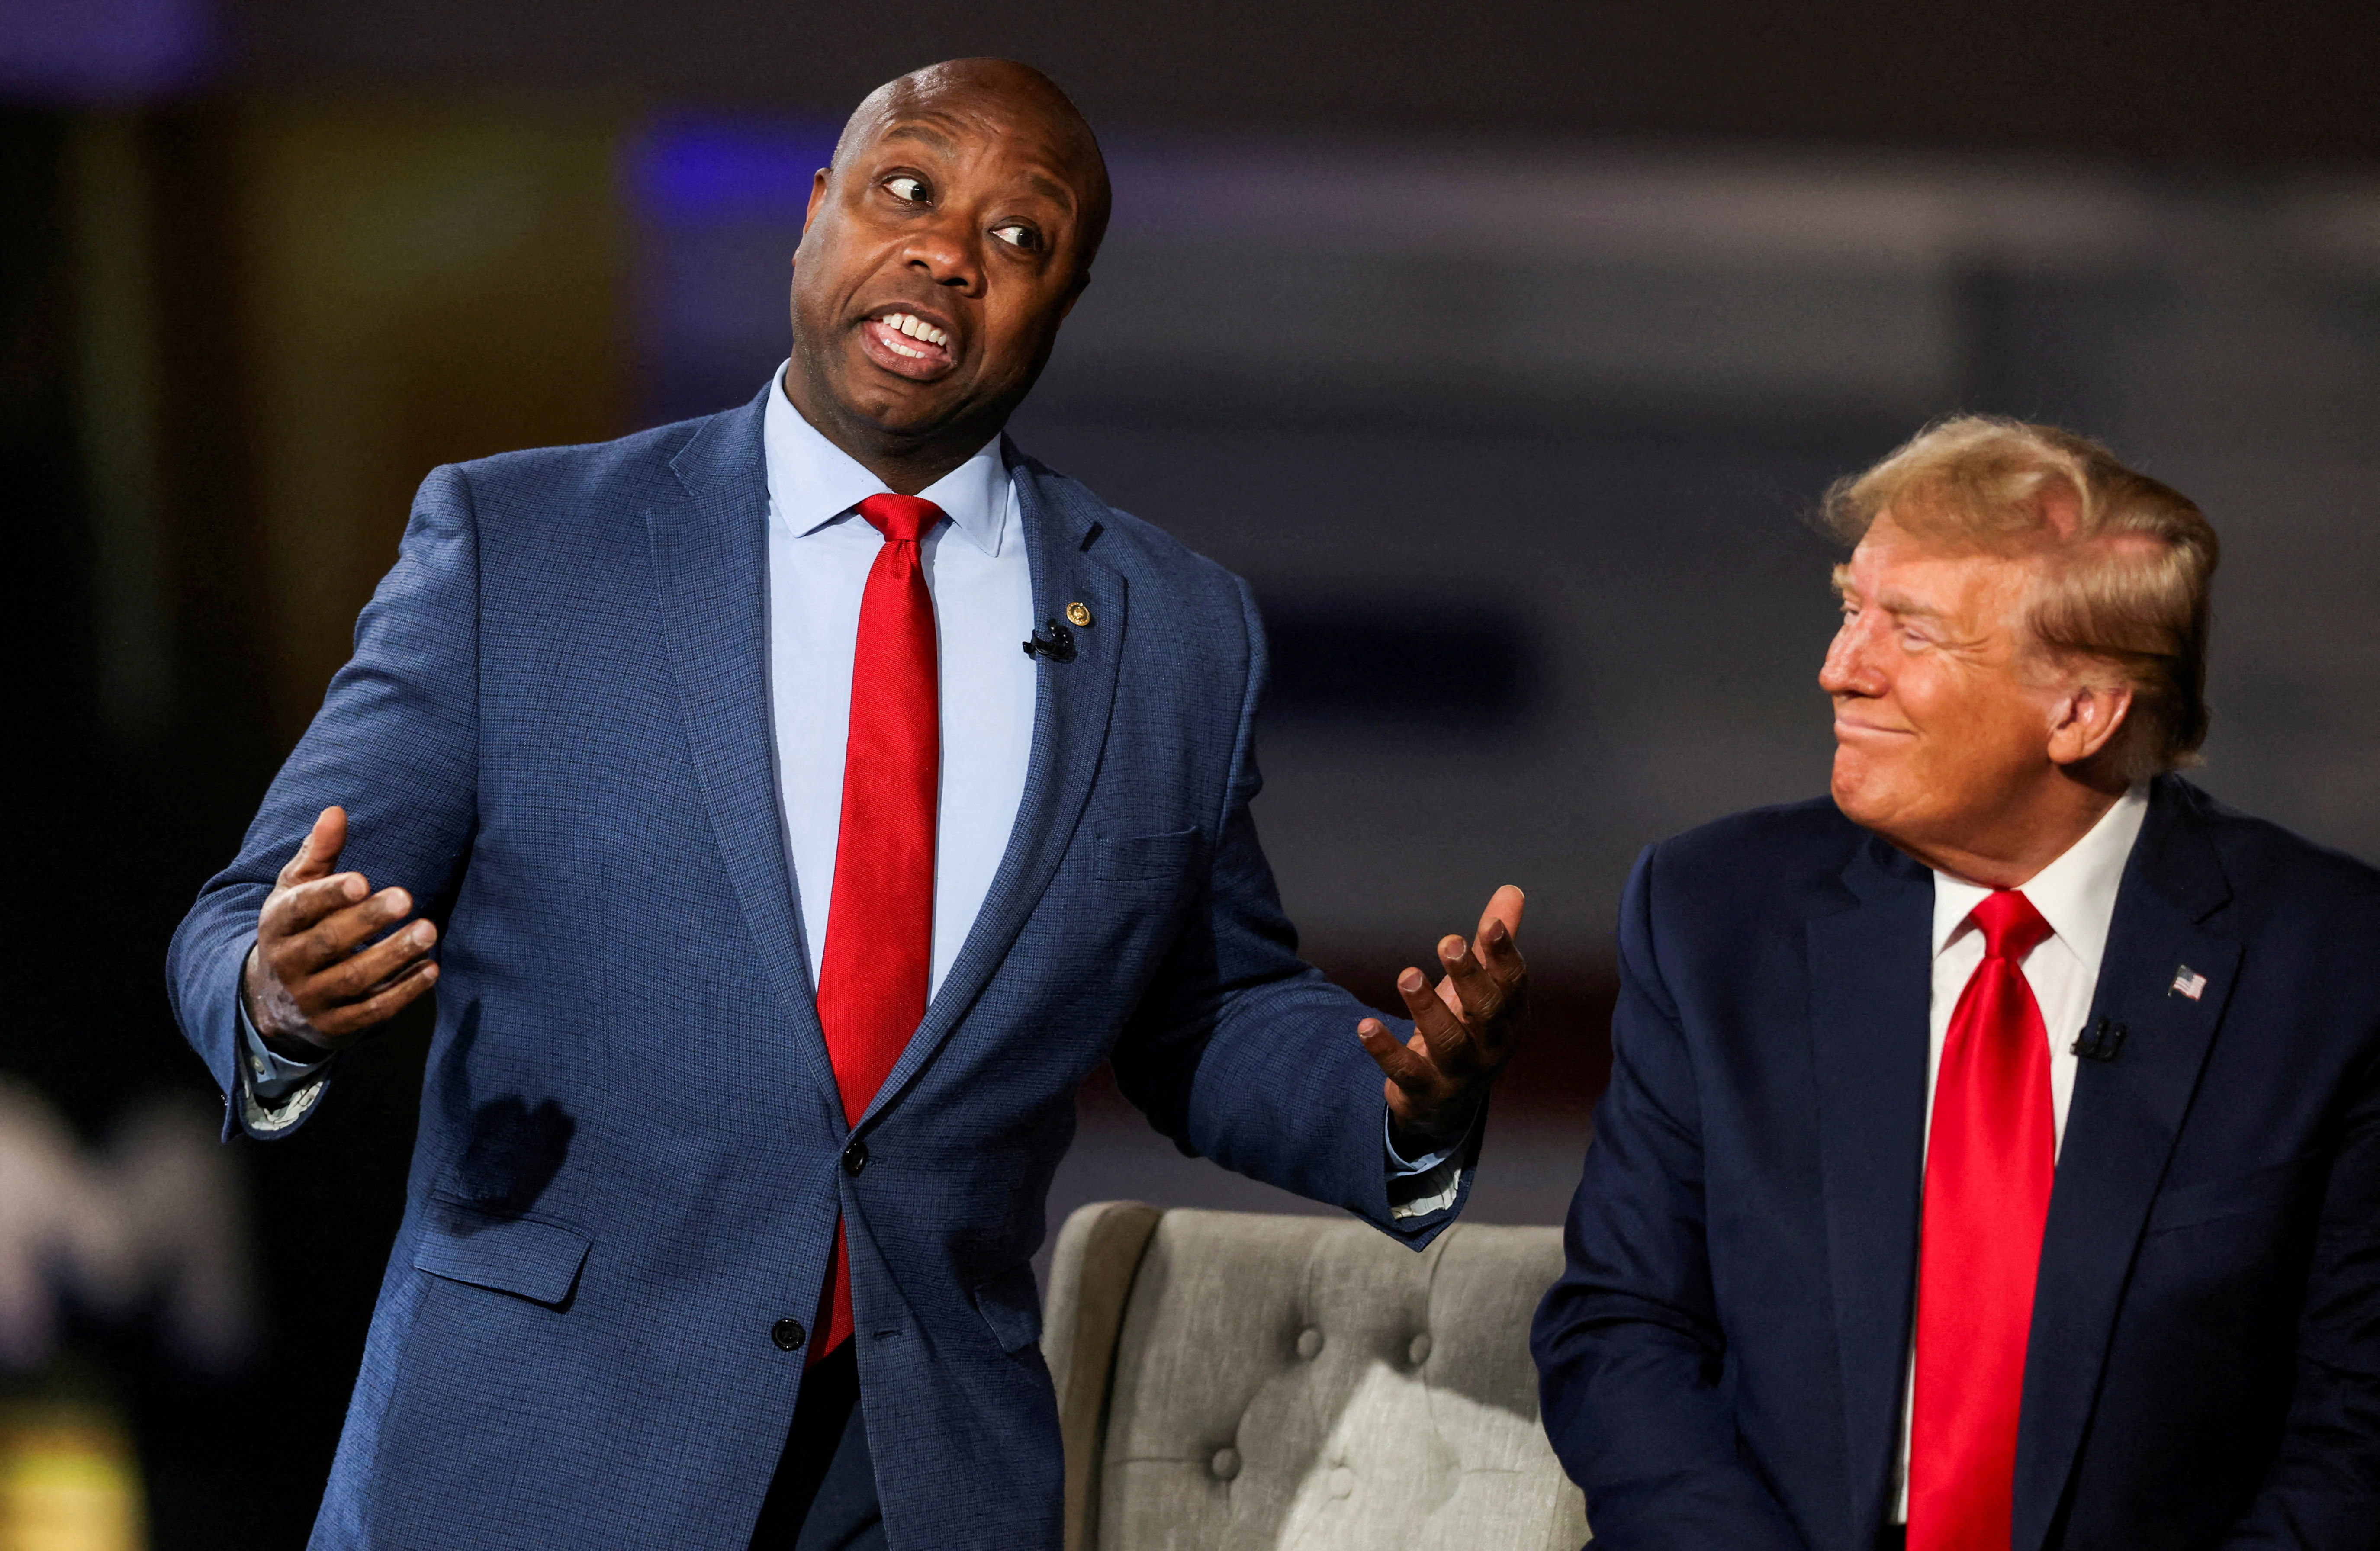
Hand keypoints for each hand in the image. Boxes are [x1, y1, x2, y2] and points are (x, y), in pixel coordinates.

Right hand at [242, 806, 439, 1056]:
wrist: (273, 1000)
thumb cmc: (297, 928)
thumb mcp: (297, 890)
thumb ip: (318, 853)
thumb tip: (336, 811)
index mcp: (277, 924)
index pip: (300, 909)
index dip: (329, 895)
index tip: (363, 880)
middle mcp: (289, 963)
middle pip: (329, 943)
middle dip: (367, 921)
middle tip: (407, 898)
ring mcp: (311, 998)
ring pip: (353, 979)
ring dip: (393, 956)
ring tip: (429, 931)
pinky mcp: (335, 1026)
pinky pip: (372, 1011)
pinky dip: (403, 992)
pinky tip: (432, 969)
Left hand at [1357, 885, 1526, 1144]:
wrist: (1445, 1098)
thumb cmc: (1467, 1025)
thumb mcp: (1480, 986)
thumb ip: (1491, 943)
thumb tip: (1511, 890)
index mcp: (1510, 1015)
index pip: (1513, 983)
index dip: (1504, 954)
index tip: (1490, 924)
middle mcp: (1491, 1045)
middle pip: (1485, 1009)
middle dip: (1468, 975)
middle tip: (1448, 941)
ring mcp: (1459, 1071)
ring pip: (1447, 1039)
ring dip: (1426, 1007)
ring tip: (1407, 975)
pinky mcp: (1424, 1088)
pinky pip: (1405, 1069)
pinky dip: (1384, 1049)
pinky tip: (1365, 1025)